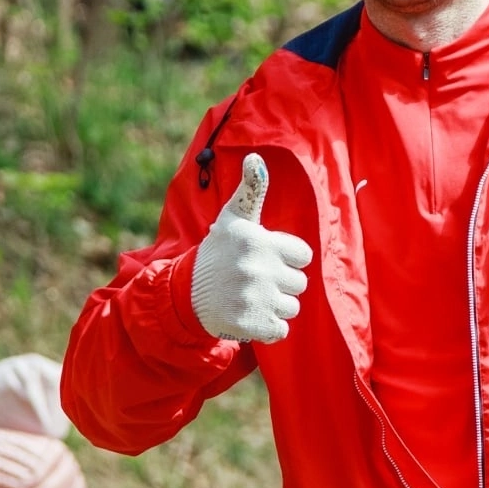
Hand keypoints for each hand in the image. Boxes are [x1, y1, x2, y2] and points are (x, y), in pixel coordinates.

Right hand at [189, 153, 310, 343]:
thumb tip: (255, 157)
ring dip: (273, 306)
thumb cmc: (218, 252)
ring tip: (248, 297)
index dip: (285, 258)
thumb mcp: (233, 218)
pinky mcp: (250, 325)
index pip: (303, 256)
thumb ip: (251, 189)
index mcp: (259, 241)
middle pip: (299, 284)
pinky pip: (280, 331)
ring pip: (292, 308)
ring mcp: (253, 299)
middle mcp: (257, 269)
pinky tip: (247, 315)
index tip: (262, 258)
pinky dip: (266, 328)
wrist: (184, 294)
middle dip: (279, 283)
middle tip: (251, 280)